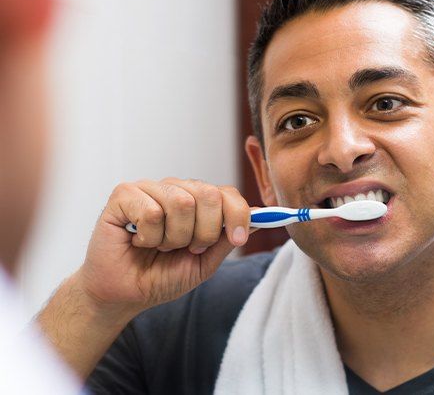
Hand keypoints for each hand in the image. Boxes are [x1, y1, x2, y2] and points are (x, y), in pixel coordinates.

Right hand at [76, 178, 253, 316]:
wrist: (124, 294)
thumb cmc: (161, 276)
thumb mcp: (204, 263)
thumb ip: (226, 239)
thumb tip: (260, 217)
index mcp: (197, 201)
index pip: (227, 193)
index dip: (237, 215)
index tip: (237, 239)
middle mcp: (176, 189)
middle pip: (208, 195)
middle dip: (203, 233)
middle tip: (186, 249)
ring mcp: (150, 188)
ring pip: (181, 202)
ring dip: (173, 237)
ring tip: (159, 246)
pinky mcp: (125, 194)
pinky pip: (151, 210)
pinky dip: (149, 236)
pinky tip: (139, 240)